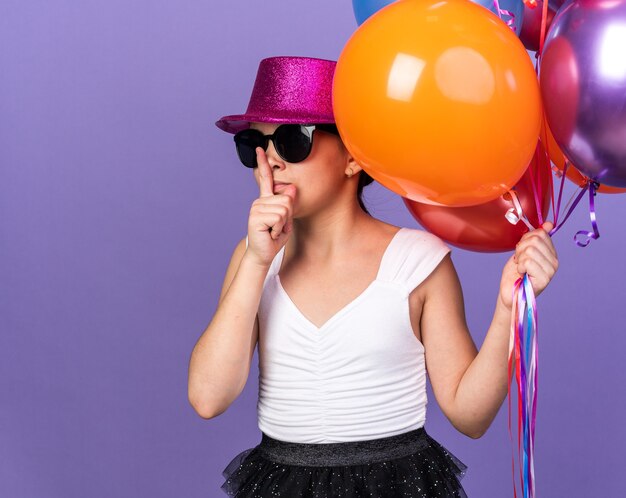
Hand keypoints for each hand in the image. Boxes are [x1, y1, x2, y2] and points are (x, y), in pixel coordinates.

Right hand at [245, 147, 296, 266]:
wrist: (264, 254)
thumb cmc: (274, 238)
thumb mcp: (287, 220)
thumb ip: (289, 204)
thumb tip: (290, 188)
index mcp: (266, 200)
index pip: (265, 178)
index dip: (263, 163)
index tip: (260, 149)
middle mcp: (259, 201)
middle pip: (287, 199)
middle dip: (288, 217)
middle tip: (277, 227)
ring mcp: (256, 208)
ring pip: (284, 209)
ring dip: (283, 224)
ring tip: (273, 230)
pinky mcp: (256, 217)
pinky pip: (279, 217)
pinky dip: (279, 228)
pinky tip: (270, 232)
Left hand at [499, 221, 558, 309]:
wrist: (509, 293)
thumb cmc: (515, 273)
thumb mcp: (523, 251)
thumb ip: (534, 238)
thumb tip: (548, 224)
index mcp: (551, 253)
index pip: (540, 233)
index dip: (525, 240)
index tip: (521, 251)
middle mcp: (554, 261)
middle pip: (535, 240)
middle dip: (521, 248)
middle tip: (519, 261)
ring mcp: (551, 271)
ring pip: (530, 250)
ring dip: (519, 259)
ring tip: (521, 268)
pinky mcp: (545, 279)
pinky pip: (527, 261)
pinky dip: (520, 267)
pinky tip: (522, 274)